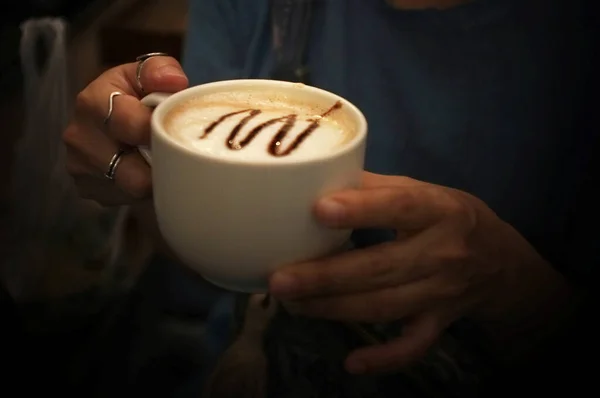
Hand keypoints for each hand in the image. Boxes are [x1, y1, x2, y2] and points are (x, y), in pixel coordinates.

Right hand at [63, 56, 187, 205]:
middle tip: (174, 154)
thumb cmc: (136, 96)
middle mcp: (79, 136)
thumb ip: (161, 71)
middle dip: (159, 165)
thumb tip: (175, 82)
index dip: (162, 134)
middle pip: (133, 173)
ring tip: (158, 159)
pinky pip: (125, 200)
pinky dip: (140, 191)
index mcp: (93, 101)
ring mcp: (79, 167)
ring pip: (133, 190)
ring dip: (152, 179)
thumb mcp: (147, 75)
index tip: (177, 134)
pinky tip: (143, 170)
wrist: (113, 120)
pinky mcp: (86, 189)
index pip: (134, 127)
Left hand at [269, 172, 568, 373]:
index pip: (399, 207)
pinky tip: (352, 363)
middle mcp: (442, 254)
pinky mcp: (440, 322)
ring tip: (292, 304)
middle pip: (380, 268)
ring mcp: (441, 294)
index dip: (361, 210)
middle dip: (327, 276)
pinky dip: (385, 358)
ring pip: (384, 306)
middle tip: (280, 280)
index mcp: (439, 211)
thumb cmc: (451, 218)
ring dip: (335, 309)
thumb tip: (320, 178)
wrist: (502, 262)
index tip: (319, 210)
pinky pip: (413, 345)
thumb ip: (377, 187)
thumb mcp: (425, 192)